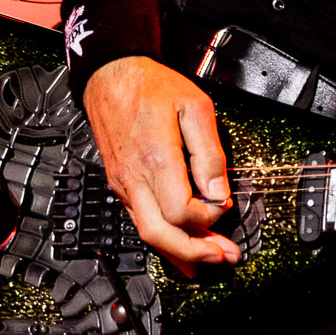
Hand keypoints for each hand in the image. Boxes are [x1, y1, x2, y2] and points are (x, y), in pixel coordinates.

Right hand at [81, 55, 240, 270]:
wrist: (111, 76)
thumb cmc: (151, 87)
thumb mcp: (195, 107)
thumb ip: (209, 152)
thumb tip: (218, 191)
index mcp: (155, 159)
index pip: (182, 210)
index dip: (208, 216)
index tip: (224, 204)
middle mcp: (134, 178)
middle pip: (160, 234)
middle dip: (194, 252)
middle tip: (224, 257)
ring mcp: (123, 184)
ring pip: (147, 233)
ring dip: (180, 251)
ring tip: (209, 257)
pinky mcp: (119, 184)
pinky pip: (140, 220)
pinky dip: (162, 238)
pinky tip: (181, 246)